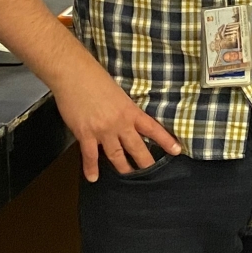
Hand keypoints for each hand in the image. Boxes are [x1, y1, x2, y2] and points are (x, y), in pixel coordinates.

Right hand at [55, 63, 181, 180]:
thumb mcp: (118, 93)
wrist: (74, 74)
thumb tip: (126, 120)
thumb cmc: (95, 78)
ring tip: (128, 177)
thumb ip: (124, 109)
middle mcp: (120, 123)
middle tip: (152, 174)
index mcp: (130, 111)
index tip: (177, 150)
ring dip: (123, 168)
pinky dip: (91, 168)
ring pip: (116, 155)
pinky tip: (93, 178)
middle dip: (145, 163)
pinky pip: (90, 155)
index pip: (153, 129)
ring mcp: (103, 130)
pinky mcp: (85, 134)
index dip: (166, 141)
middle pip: (137, 147)